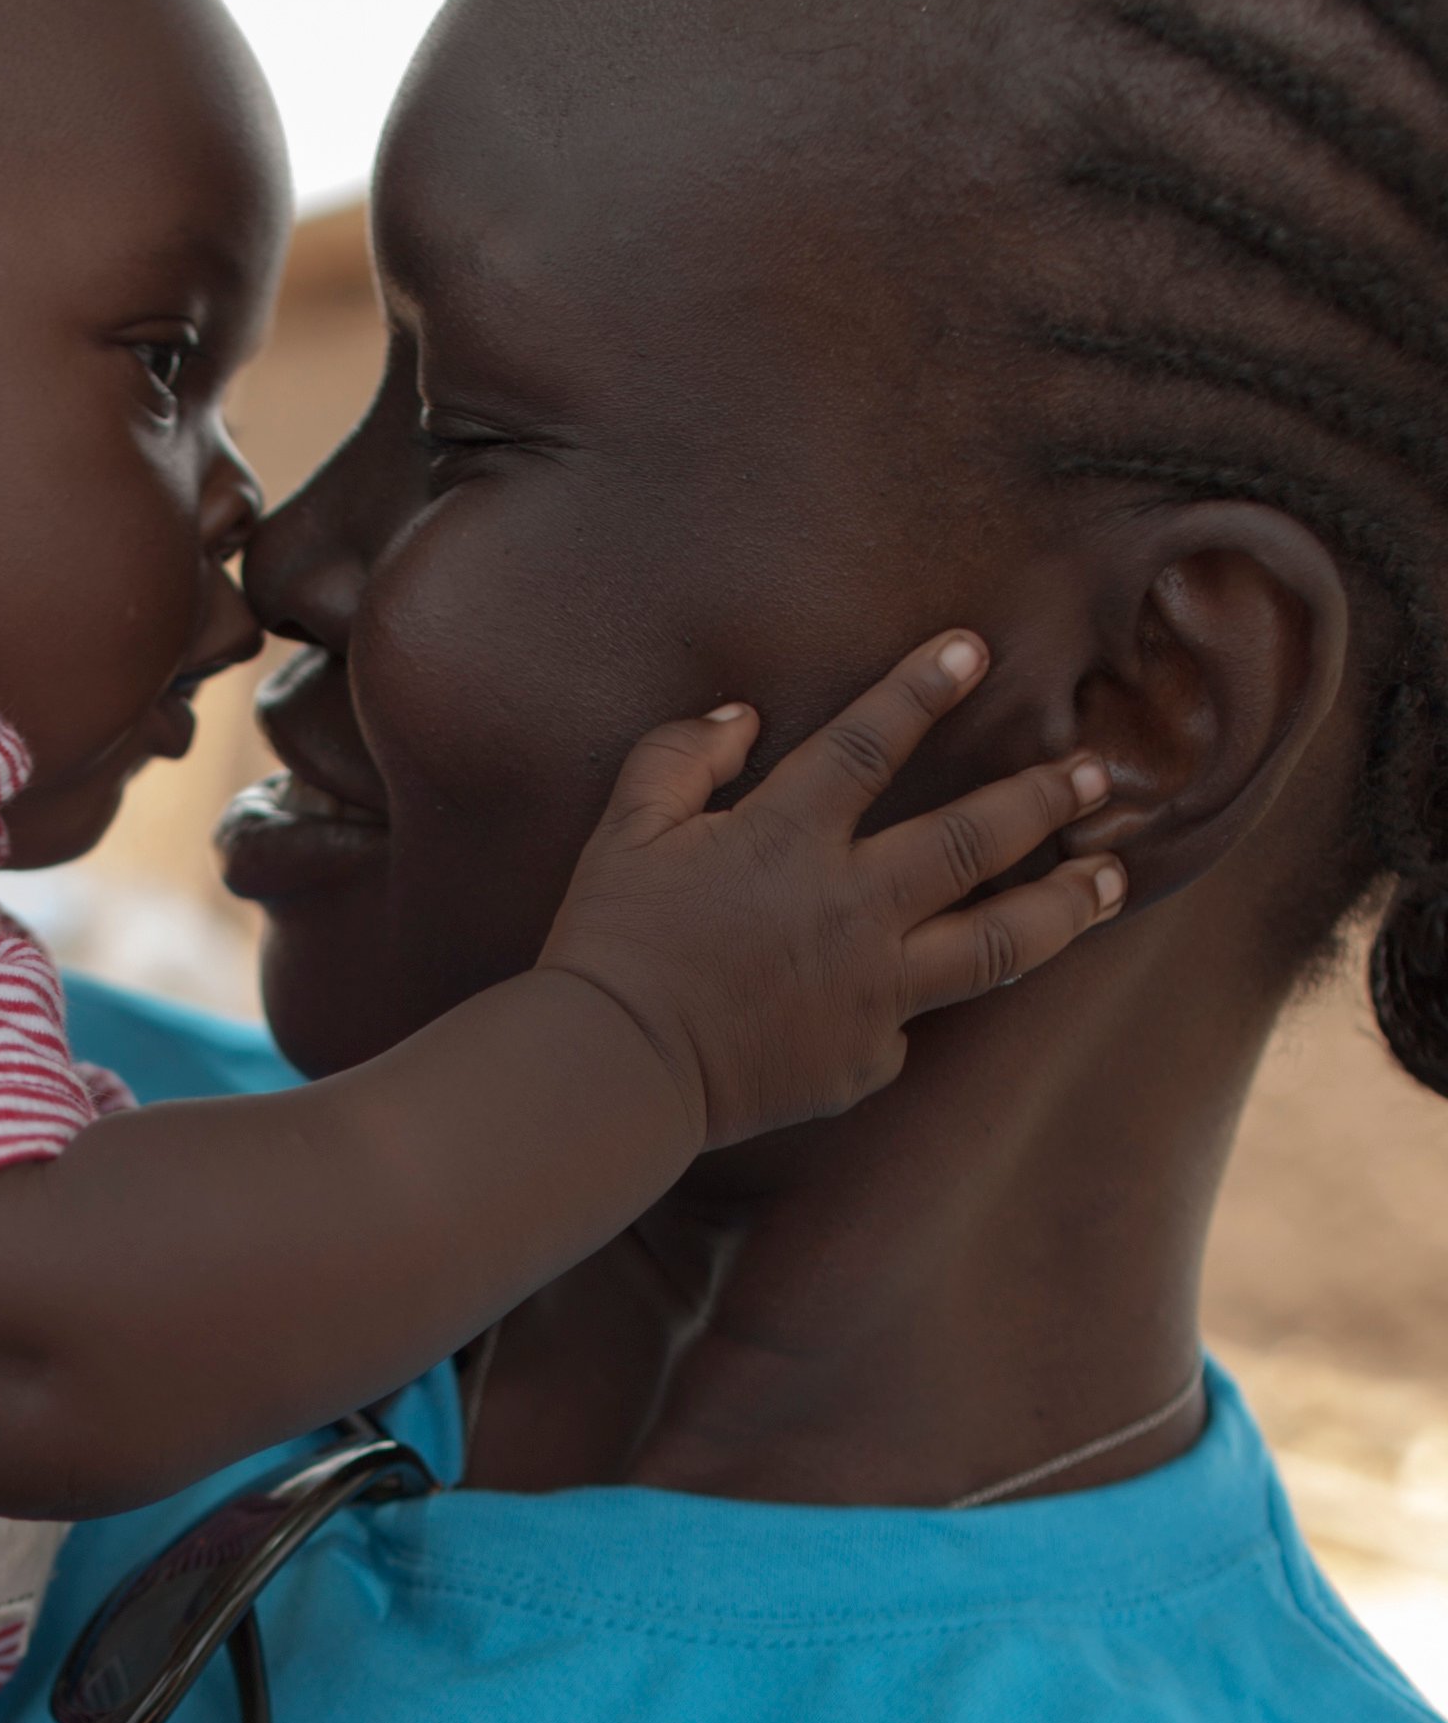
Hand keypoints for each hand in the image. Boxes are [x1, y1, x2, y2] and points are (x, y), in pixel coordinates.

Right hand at [538, 631, 1124, 1152]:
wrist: (613, 1072)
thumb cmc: (609, 945)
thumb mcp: (625, 830)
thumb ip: (680, 758)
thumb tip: (741, 717)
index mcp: (788, 836)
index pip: (872, 741)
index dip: (924, 688)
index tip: (974, 651)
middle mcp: (852, 906)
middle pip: (977, 839)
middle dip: (1045, 798)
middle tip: (1096, 775)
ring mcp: (871, 988)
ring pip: (999, 941)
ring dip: (1066, 906)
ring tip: (1112, 881)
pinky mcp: (864, 1059)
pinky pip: (909, 1026)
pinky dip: (919, 1004)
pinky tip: (942, 989)